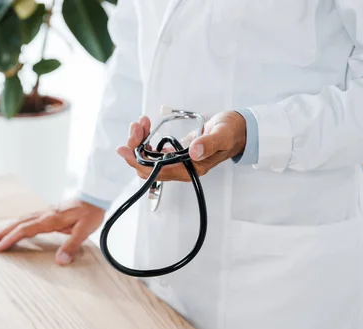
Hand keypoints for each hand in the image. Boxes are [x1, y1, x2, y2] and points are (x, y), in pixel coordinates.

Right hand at [0, 199, 104, 265]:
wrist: (94, 197)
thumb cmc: (90, 213)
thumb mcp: (85, 231)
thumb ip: (72, 246)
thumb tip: (61, 261)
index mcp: (50, 219)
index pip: (25, 230)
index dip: (11, 239)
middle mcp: (44, 215)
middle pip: (17, 224)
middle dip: (1, 233)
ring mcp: (44, 213)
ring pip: (20, 220)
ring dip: (6, 228)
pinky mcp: (47, 213)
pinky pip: (27, 219)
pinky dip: (16, 225)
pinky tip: (13, 229)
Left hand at [116, 111, 246, 180]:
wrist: (237, 130)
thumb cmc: (231, 133)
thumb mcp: (222, 135)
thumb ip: (209, 144)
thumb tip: (194, 151)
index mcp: (190, 170)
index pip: (157, 172)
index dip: (138, 162)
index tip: (124, 149)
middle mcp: (180, 168)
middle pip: (147, 166)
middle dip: (136, 147)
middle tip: (137, 127)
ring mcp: (176, 161)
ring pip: (148, 157)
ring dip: (139, 140)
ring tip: (141, 123)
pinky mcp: (175, 152)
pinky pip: (153, 149)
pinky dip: (146, 137)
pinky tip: (146, 126)